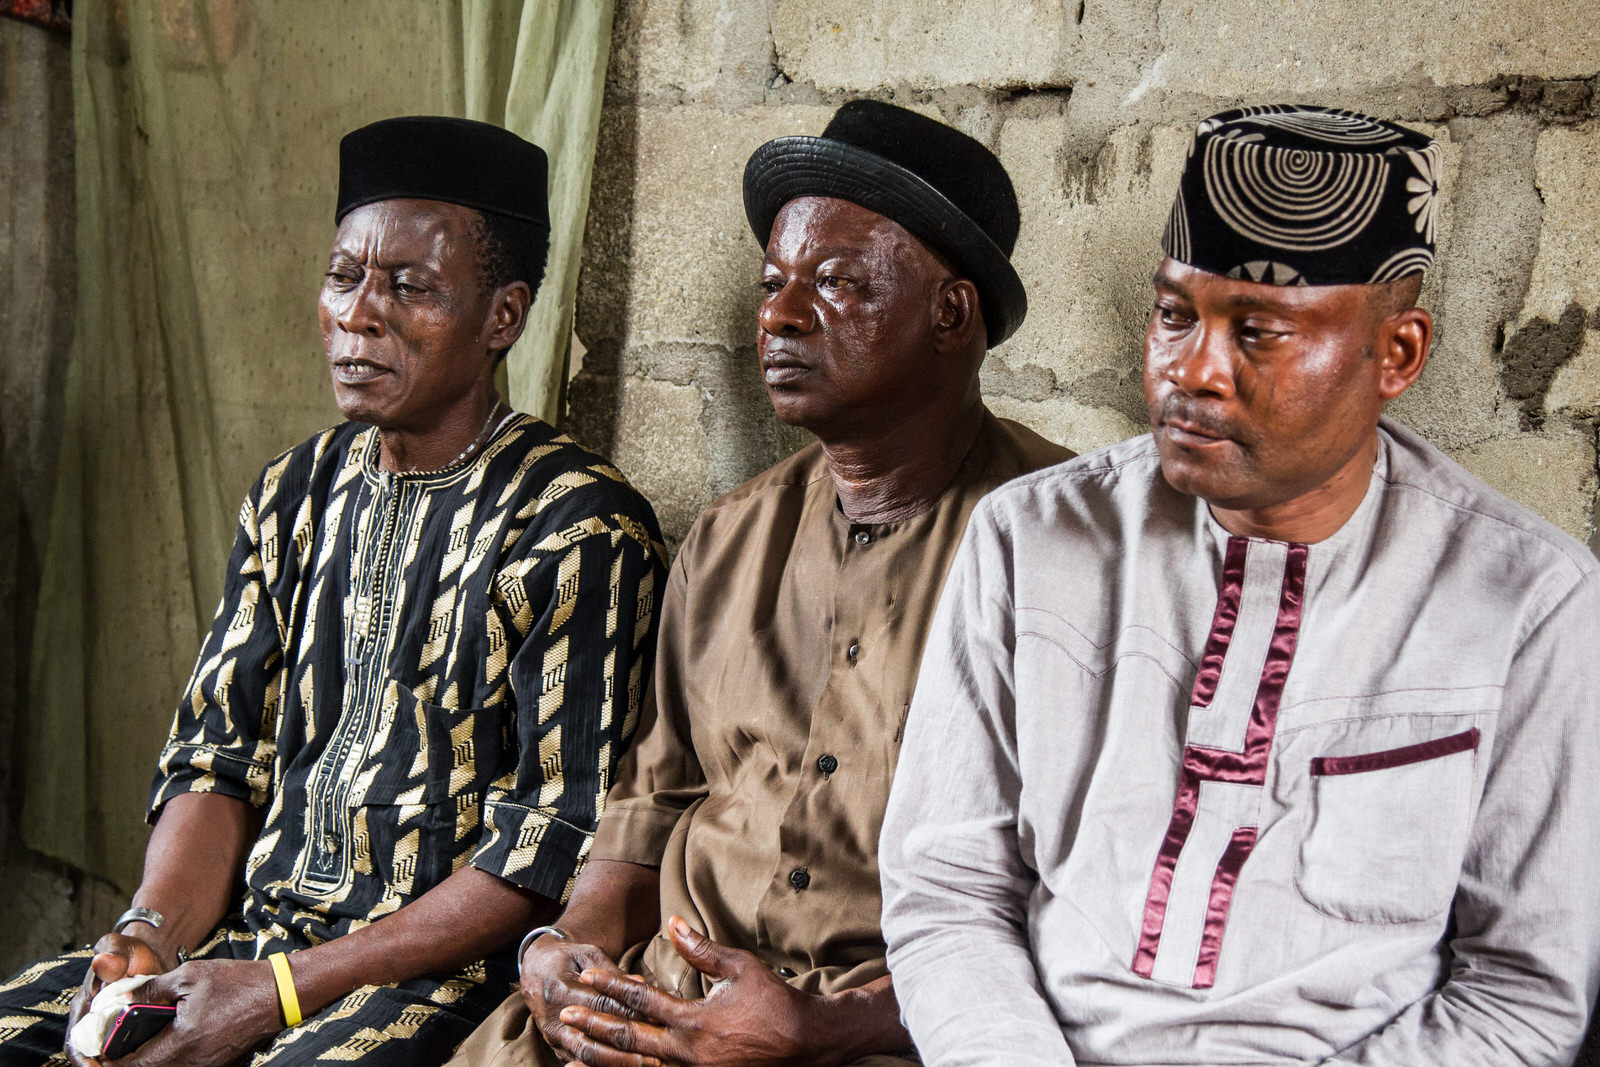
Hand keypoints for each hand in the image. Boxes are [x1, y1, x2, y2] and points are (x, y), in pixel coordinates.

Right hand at [63, 933, 173, 1066]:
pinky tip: (147, 1060)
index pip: (76, 1040)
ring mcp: (110, 1027)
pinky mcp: (127, 1030)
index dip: (83, 1057)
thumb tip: (102, 962)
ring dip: (117, 1064)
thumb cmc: (128, 952)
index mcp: (85, 1005)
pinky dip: (133, 1057)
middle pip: (91, 1053)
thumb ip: (112, 954)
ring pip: (109, 1054)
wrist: (149, 955)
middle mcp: (93, 1020)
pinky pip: (126, 1049)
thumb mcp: (119, 947)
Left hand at [110, 958, 280, 1066]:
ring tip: (140, 1043)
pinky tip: (169, 1043)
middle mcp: (192, 1063)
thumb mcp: (190, 976)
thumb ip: (151, 989)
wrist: (280, 994)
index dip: (108, 1063)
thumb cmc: (238, 983)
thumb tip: (121, 998)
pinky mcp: (217, 1066)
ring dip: (147, 1062)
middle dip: (127, 1063)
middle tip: (115, 1048)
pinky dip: (169, 1061)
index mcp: (182, 1043)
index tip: (98, 1052)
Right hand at [520, 933, 645, 1063]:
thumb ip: (613, 972)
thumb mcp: (588, 955)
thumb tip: (641, 985)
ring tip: (646, 1064)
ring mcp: (554, 1037)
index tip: (657, 1018)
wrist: (535, 969)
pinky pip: (580, 1063)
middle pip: (594, 1038)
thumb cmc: (566, 957)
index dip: (631, 1013)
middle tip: (657, 1052)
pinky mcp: (556, 1048)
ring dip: (618, 1063)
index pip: (601, 1005)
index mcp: (561, 989)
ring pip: (587, 1057)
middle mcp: (554, 1018)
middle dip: (627, 1047)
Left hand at [560, 916, 823, 1066]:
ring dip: (604, 1061)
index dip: (611, 987)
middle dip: (595, 1027)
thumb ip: (701, 948)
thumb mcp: (740, 968)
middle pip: (630, 1040)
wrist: (808, 1044)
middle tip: (565, 1015)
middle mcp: (687, 1053)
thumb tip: (673, 923)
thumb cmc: (776, 1002)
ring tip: (573, 1055)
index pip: (642, 999)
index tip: (587, 978)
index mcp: (694, 1021)